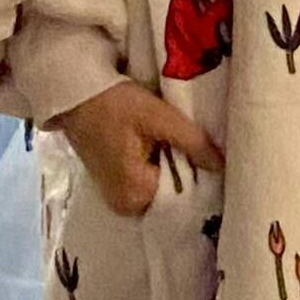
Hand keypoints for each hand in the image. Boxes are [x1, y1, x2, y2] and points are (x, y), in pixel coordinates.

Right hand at [50, 77, 223, 217]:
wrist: (75, 93)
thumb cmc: (115, 104)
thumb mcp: (159, 117)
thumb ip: (194, 143)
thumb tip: (224, 166)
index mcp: (135, 196)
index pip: (183, 196)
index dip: (200, 176)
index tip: (213, 159)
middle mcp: (126, 206)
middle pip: (172, 193)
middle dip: (187, 171)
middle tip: (199, 147)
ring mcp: (118, 197)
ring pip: (161, 186)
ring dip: (173, 167)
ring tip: (185, 146)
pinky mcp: (114, 184)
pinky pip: (148, 181)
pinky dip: (158, 165)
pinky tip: (164, 148)